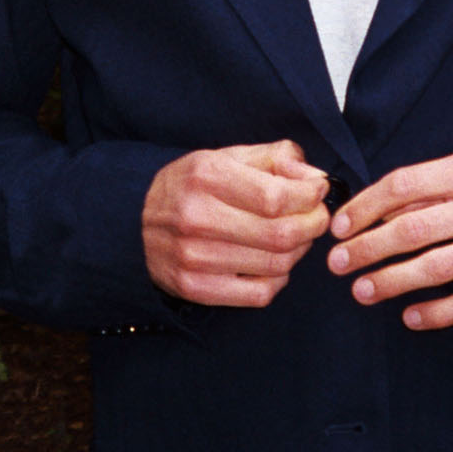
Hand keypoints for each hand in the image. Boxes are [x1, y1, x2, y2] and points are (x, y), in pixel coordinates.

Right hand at [143, 139, 329, 306]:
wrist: (133, 224)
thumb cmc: (190, 186)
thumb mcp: (225, 157)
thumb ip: (275, 158)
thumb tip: (314, 177)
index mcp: (207, 176)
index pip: (276, 196)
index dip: (309, 196)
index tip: (318, 191)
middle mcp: (197, 217)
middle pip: (281, 234)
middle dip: (313, 225)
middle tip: (318, 217)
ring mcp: (194, 257)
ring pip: (276, 265)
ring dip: (299, 251)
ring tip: (297, 237)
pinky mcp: (195, 288)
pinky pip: (258, 294)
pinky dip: (279, 280)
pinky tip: (274, 264)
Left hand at [326, 150, 452, 329]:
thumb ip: (433, 186)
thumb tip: (375, 210)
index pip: (404, 185)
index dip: (365, 207)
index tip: (340, 226)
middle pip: (412, 230)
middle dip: (366, 248)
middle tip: (337, 263)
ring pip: (434, 269)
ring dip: (390, 282)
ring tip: (362, 291)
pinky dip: (436, 313)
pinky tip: (410, 317)